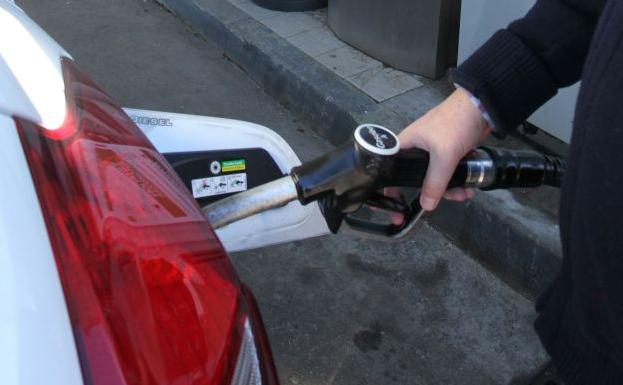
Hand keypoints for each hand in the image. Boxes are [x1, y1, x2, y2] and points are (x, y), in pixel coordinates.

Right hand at [392, 88, 490, 220]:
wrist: (482, 107)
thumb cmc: (455, 123)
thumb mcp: (444, 155)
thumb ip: (434, 182)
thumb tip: (427, 205)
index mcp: (405, 145)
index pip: (391, 173)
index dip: (391, 194)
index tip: (395, 213)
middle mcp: (416, 149)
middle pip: (416, 180)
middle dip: (431, 193)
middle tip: (439, 203)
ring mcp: (433, 152)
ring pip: (435, 179)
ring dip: (449, 189)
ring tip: (464, 193)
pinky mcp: (449, 153)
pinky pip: (448, 174)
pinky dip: (457, 182)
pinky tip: (468, 186)